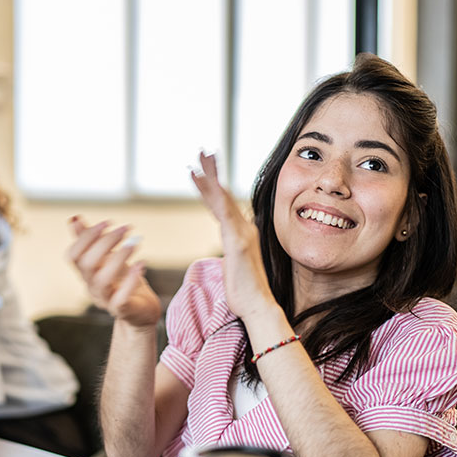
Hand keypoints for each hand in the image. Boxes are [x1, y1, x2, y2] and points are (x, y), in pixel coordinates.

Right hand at [67, 217, 161, 327]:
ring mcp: (106, 299)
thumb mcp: (107, 258)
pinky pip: (121, 298)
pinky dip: (131, 279)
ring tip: (135, 242)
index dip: (86, 237)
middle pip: (87, 264)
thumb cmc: (122, 282)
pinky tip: (142, 263)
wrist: (141, 311)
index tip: (107, 222)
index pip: (73, 255)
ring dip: (119, 257)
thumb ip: (91, 241)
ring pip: (102, 280)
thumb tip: (73, 219)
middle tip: (126, 228)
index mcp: (86, 273)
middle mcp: (92, 286)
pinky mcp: (122, 309)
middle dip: (105, 242)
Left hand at [191, 152, 276, 321]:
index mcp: (241, 233)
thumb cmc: (245, 292)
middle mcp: (243, 229)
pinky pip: (223, 213)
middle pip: (224, 195)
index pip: (224, 205)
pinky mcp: (237, 242)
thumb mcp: (234, 267)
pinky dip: (212, 195)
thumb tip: (230, 253)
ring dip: (210, 177)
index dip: (213, 186)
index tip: (203, 169)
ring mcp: (241, 234)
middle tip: (202, 151)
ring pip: (222, 199)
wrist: (257, 306)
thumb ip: (232, 253)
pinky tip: (202, 181)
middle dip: (212, 171)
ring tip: (199, 157)